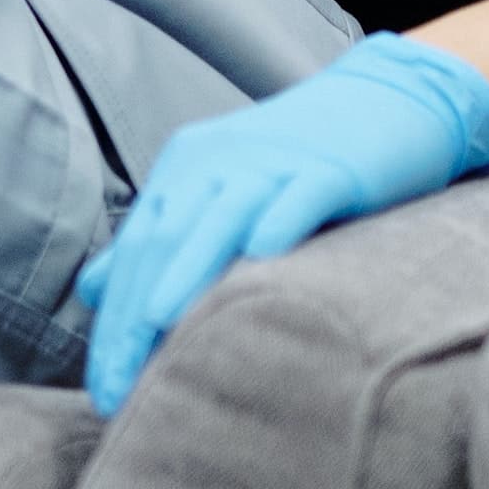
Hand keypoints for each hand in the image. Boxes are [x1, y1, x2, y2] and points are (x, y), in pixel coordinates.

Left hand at [77, 33, 488, 416]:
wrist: (393, 97)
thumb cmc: (303, 161)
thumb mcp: (222, 191)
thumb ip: (161, 239)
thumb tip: (95, 289)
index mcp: (187, 169)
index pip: (137, 252)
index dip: (115, 322)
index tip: (103, 391)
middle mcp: (220, 161)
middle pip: (163, 239)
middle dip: (133, 317)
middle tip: (118, 389)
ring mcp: (276, 160)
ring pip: (220, 215)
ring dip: (185, 268)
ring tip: (156, 322)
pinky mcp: (333, 166)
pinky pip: (301, 193)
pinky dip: (280, 219)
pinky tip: (263, 251)